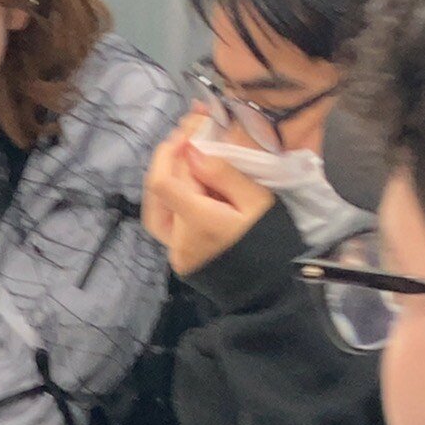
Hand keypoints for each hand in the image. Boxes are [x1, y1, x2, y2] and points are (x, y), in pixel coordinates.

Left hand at [146, 116, 273, 278]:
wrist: (269, 291)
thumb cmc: (270, 241)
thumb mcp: (257, 201)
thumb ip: (222, 175)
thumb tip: (192, 152)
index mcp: (198, 222)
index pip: (162, 182)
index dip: (168, 153)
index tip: (188, 134)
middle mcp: (178, 239)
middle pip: (157, 192)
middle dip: (169, 161)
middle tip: (188, 141)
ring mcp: (175, 252)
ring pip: (155, 209)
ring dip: (164, 181)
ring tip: (184, 161)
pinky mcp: (178, 259)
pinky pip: (166, 223)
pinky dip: (172, 200)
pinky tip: (189, 186)